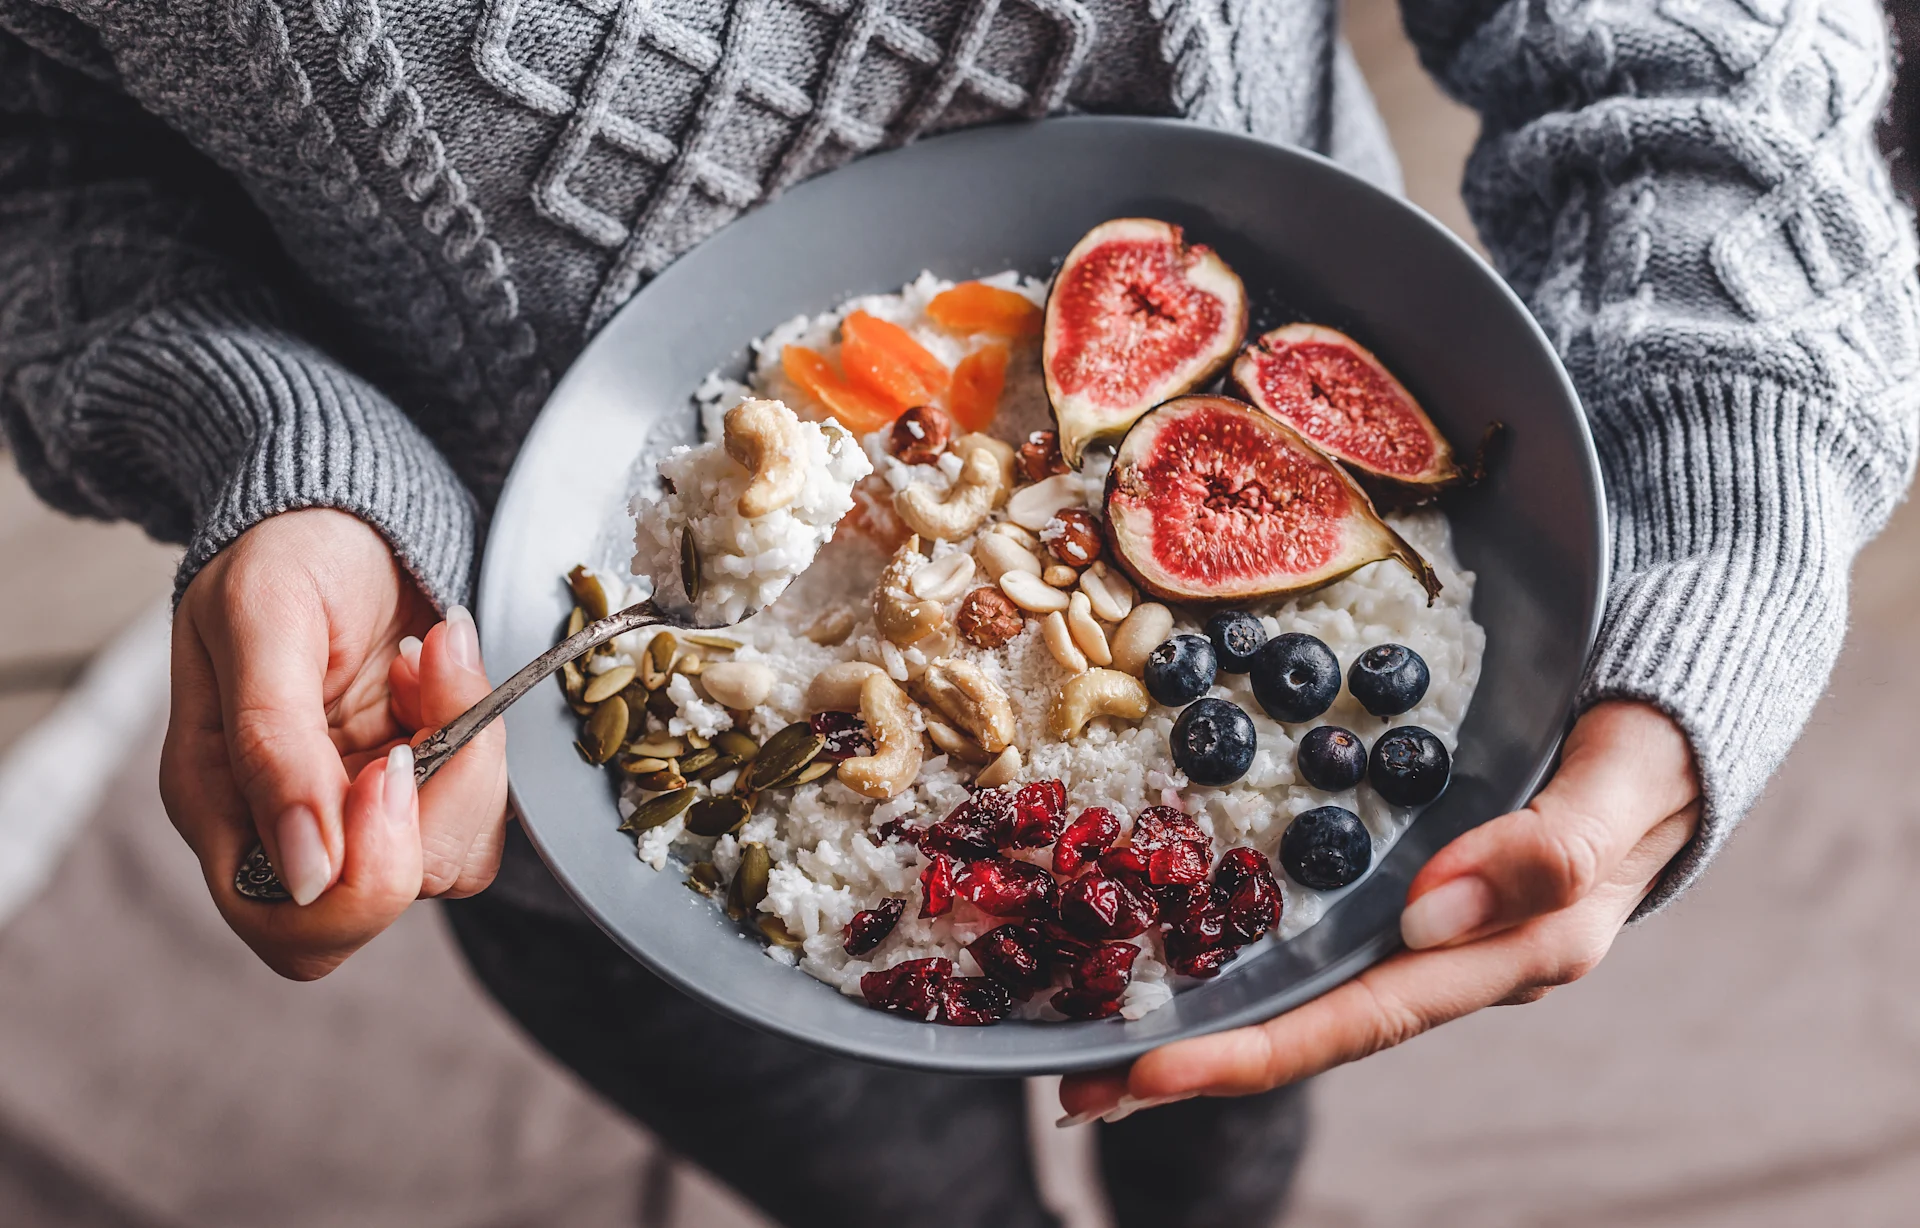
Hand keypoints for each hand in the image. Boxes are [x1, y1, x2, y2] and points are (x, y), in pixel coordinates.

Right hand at [160, 509, 507, 979]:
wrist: (347, 512)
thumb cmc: (284, 554)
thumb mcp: (262, 619)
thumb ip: (273, 745)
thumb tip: (306, 873)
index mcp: (221, 803)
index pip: (292, 925)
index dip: (362, 882)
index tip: (394, 767)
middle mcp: (290, 826)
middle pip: (377, 909)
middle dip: (432, 814)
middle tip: (427, 696)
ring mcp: (364, 811)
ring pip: (450, 859)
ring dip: (465, 754)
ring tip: (431, 659)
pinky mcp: (427, 785)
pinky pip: (482, 810)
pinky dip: (482, 738)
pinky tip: (444, 671)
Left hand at [1059, 701, 1699, 1122]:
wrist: (1668, 726)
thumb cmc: (1654, 754)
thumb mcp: (1623, 786)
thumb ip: (1550, 849)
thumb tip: (1430, 914)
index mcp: (1508, 955)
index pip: (1360, 1019)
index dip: (1253, 1052)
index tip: (1150, 1072)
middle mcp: (1452, 959)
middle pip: (1309, 1025)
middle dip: (1193, 1061)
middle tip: (1077, 1088)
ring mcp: (1425, 924)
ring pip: (1300, 985)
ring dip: (1200, 1014)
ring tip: (1090, 1037)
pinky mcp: (1405, 885)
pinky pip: (1313, 927)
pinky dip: (1237, 946)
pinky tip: (1170, 938)